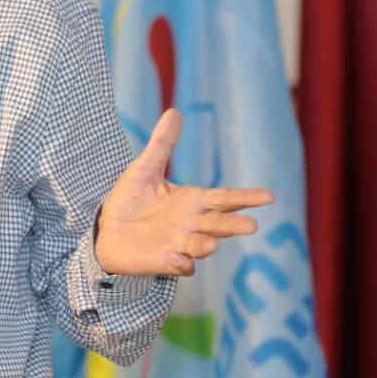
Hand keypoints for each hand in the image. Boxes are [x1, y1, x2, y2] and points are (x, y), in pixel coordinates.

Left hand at [94, 108, 273, 275]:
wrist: (107, 229)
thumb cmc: (130, 199)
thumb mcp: (145, 168)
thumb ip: (162, 144)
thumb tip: (174, 111)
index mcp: (192, 201)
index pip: (224, 198)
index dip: (246, 197)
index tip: (269, 196)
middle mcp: (191, 224)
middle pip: (219, 224)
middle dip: (234, 225)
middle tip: (252, 225)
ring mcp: (180, 244)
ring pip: (201, 245)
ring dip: (207, 244)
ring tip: (212, 242)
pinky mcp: (164, 261)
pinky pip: (179, 266)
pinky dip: (182, 264)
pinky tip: (178, 260)